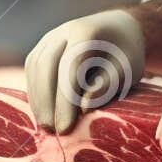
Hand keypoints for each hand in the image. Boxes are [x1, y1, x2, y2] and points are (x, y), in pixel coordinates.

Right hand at [25, 10, 145, 133]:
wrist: (118, 29)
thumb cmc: (125, 54)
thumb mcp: (128, 69)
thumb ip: (109, 84)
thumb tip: (85, 106)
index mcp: (86, 32)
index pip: (70, 66)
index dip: (65, 99)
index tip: (65, 128)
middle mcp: (63, 31)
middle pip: (46, 66)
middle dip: (47, 102)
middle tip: (52, 132)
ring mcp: (50, 38)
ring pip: (35, 68)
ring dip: (38, 100)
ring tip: (46, 127)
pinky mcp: (42, 48)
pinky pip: (33, 70)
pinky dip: (35, 93)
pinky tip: (43, 113)